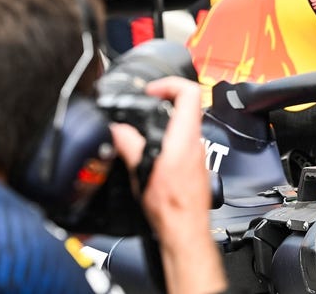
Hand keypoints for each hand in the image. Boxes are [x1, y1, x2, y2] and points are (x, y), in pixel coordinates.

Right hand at [110, 77, 225, 293]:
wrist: (185, 230)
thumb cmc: (170, 207)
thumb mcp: (142, 172)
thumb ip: (129, 145)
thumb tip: (117, 129)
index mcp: (185, 138)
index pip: (190, 92)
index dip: (169, 84)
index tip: (151, 90)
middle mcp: (196, 142)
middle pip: (186, 107)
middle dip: (162, 103)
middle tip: (143, 106)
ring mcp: (197, 153)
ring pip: (183, 126)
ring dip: (163, 123)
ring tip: (142, 129)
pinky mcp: (194, 164)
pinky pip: (182, 143)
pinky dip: (166, 141)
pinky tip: (151, 153)